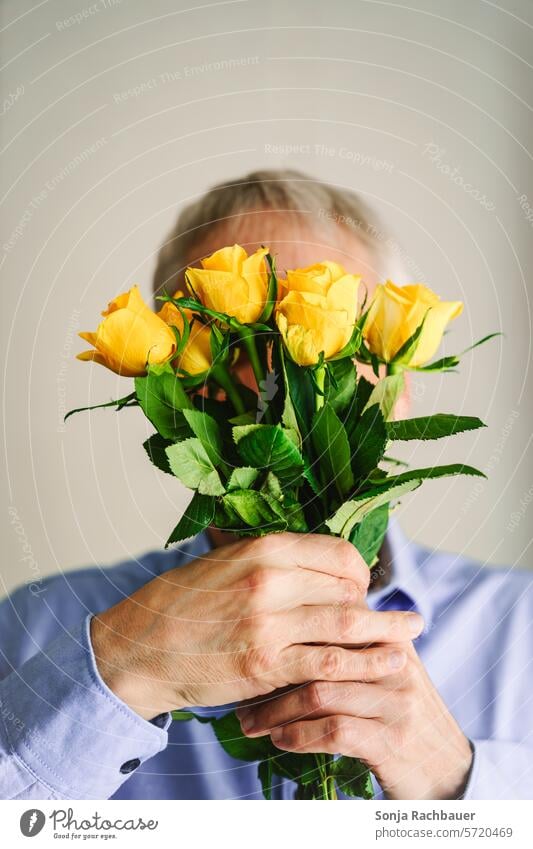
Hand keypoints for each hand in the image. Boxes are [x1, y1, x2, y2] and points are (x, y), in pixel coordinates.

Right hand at [90, 533, 419, 720]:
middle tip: (383, 617)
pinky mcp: (265, 666)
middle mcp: (269, 580)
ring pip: (347, 624)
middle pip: (347, 588)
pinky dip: (364, 665)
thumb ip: (272, 558)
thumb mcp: (226, 560)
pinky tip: (388, 665)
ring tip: (413, 633)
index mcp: (263, 548)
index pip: (337, 552)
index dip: (360, 571)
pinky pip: (328, 664)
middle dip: (370, 604)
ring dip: (387, 631)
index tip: (363, 585)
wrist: (141, 647)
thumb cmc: (184, 602)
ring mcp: (268, 625)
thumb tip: (318, 560)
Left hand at [236, 641, 471, 799]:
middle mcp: (394, 662)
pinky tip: (279, 740)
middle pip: (320, 651)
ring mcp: (395, 701)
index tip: (250, 642)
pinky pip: (334, 731)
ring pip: (319, 692)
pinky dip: (299, 736)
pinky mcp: (391, 741)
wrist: (450, 770)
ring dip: (276, 710)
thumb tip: (293, 619)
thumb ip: (352, 644)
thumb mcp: (386, 670)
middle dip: (271, 670)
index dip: (286, 628)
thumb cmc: (401, 714)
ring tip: (249, 722)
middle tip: (238, 686)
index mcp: (389, 637)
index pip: (333, 616)